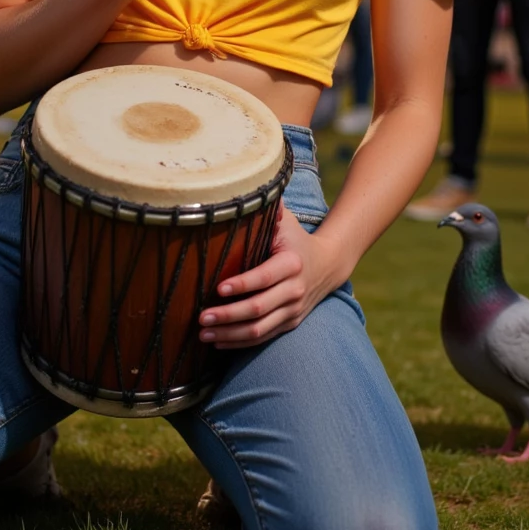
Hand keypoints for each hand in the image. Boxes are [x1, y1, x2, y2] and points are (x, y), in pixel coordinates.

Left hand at [198, 207, 336, 348]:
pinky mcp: (289, 324)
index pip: (264, 277)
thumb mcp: (286, 222)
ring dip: (229, 334)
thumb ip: (269, 209)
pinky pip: (263, 338)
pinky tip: (218, 341)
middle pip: (258, 308)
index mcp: (291, 263)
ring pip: (259, 329)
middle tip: (200, 317)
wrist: (328, 264)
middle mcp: (294, 290)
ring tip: (203, 332)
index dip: (242, 284)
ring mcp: (293, 310)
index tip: (217, 289)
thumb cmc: (296, 239)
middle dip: (228, 315)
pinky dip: (239, 342)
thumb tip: (247, 187)